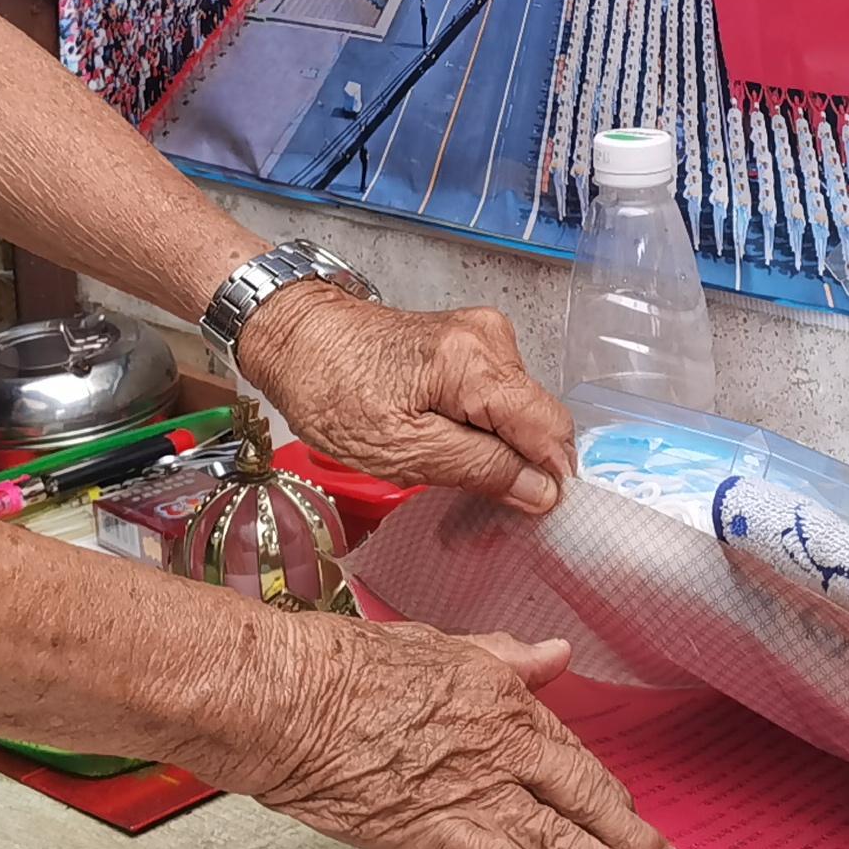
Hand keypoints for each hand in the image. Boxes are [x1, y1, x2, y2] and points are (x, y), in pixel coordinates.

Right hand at [189, 611, 676, 848]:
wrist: (289, 698)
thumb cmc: (342, 666)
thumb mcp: (434, 645)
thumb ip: (501, 656)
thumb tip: (552, 654)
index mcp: (503, 695)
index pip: (570, 752)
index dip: (604, 791)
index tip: (628, 814)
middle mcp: (504, 744)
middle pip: (587, 798)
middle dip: (636, 840)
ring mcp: (478, 790)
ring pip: (566, 841)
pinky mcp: (443, 832)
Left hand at [236, 280, 572, 509]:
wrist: (296, 338)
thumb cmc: (332, 389)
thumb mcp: (403, 451)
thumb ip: (481, 469)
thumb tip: (542, 491)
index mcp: (480, 363)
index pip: (552, 430)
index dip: (546, 477)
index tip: (524, 510)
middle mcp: (493, 339)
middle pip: (538, 422)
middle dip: (516, 464)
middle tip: (466, 491)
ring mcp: (484, 338)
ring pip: (519, 414)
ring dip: (493, 447)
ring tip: (439, 458)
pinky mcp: (470, 345)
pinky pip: (498, 399)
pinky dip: (479, 427)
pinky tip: (439, 436)